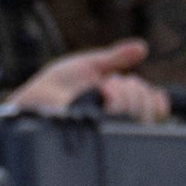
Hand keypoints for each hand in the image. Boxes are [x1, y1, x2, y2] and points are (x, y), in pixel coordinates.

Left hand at [8, 39, 165, 120]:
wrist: (33, 100)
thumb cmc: (53, 87)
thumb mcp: (88, 65)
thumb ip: (115, 58)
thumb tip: (142, 47)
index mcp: (117, 107)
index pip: (152, 108)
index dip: (152, 98)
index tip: (137, 84)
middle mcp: (115, 122)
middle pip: (148, 108)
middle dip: (135, 89)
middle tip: (109, 84)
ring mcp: (108, 131)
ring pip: (141, 114)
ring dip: (126, 92)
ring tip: (102, 89)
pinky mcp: (101, 137)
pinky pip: (126, 122)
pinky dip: (120, 100)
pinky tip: (105, 95)